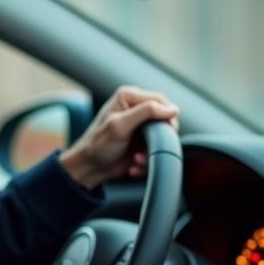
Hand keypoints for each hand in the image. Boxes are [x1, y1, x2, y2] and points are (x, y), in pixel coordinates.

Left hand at [58, 86, 179, 190]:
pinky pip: (156, 148)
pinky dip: (148, 159)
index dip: (167, 115)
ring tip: (137, 159)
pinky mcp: (143, 140)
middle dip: (159, 138)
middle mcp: (136, 108)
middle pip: (165, 118)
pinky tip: (135, 164)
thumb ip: (146, 112)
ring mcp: (140, 125)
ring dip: (152, 151)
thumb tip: (173, 109)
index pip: (160, 100)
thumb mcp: (120, 126)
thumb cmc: (98, 145)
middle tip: (148, 150)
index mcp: (129, 96)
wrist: (90, 168)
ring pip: (163, 136)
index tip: (166, 132)